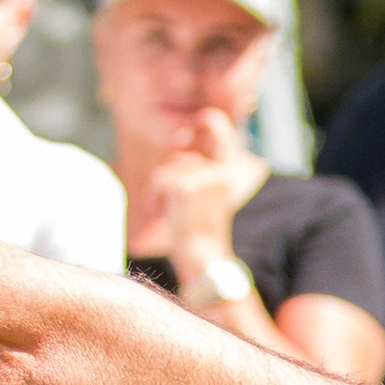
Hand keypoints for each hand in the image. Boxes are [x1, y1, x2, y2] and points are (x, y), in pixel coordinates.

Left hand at [124, 112, 267, 261]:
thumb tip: (181, 137)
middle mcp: (222, 172)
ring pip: (171, 167)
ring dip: (161, 188)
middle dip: (172, 173)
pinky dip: (153, 195)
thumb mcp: (202, 195)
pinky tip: (157, 210)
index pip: (214, 122)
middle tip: (169, 198)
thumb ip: (196, 167)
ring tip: (165, 209)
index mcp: (231, 172)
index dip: (203, 122)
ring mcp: (204, 179)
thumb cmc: (200, 231)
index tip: (191, 130)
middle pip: (183, 154)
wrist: (204, 262)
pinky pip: (160, 177)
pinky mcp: (185, 188)